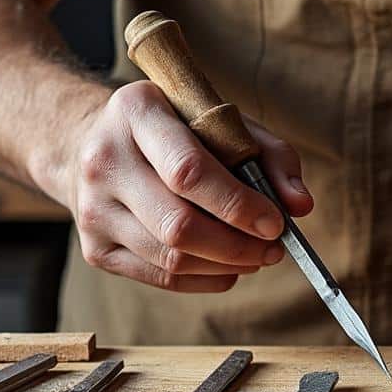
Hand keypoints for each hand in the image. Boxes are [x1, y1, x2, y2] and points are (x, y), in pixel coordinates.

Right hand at [67, 81, 310, 291]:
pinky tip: (228, 267)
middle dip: (238, 246)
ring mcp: (92, 209)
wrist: (91, 144)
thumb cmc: (174, 130)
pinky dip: (206, 279)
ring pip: (171, 258)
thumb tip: (300, 205)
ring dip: (227, 266)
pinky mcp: (95, 248)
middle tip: (273, 249)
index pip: (188, 171)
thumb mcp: (222, 121)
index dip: (237, 205)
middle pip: (178, 225)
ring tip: (256, 256)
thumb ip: (270, 156)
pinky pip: (161, 278)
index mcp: (136, 112)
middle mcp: (104, 160)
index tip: (275, 223)